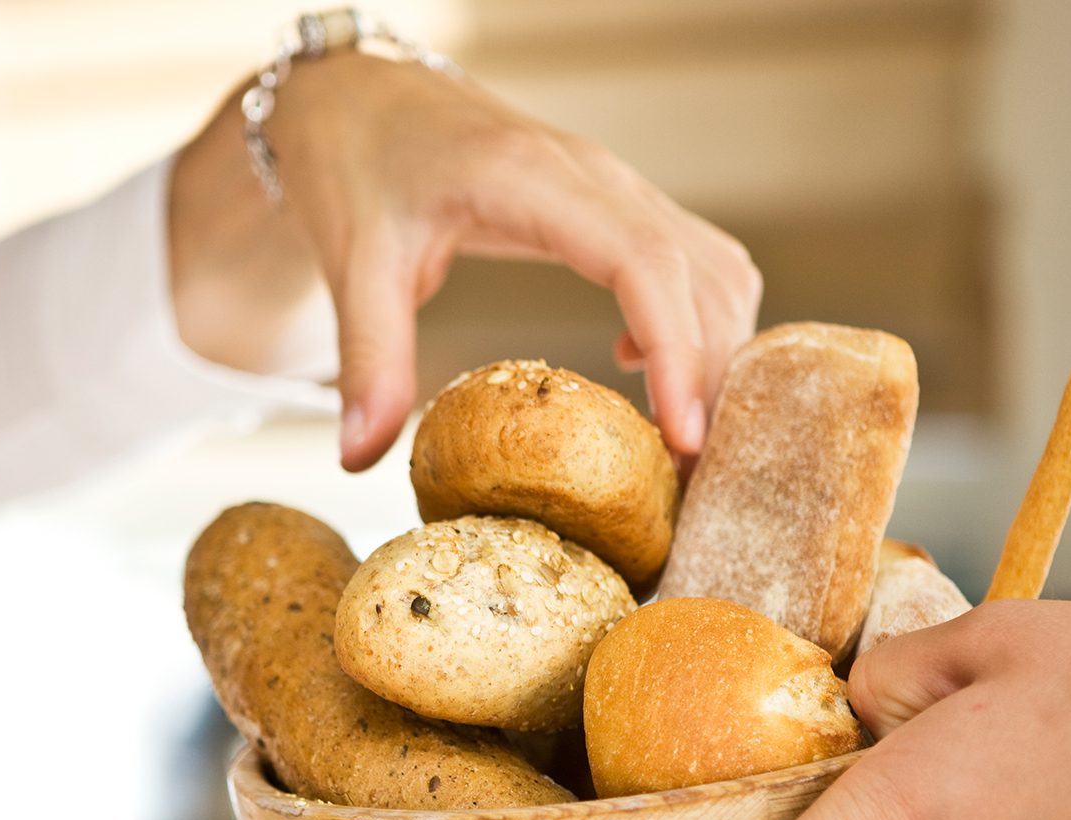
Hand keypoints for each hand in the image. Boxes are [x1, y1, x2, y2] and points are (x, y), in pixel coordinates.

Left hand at [170, 54, 760, 469]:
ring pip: (712, 268)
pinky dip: (696, 322)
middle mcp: (597, 176)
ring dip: (715, 354)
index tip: (684, 438)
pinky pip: (692, 260)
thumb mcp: (355, 261)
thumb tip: (357, 459)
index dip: (679, 352)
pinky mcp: (616, 202)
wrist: (359, 93)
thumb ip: (368, 357)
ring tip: (682, 442)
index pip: (645, 262)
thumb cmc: (356, 163)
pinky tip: (639, 368)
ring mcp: (615, 186)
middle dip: (710, 377)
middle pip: (700, 275)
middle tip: (692, 475)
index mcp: (535, 180)